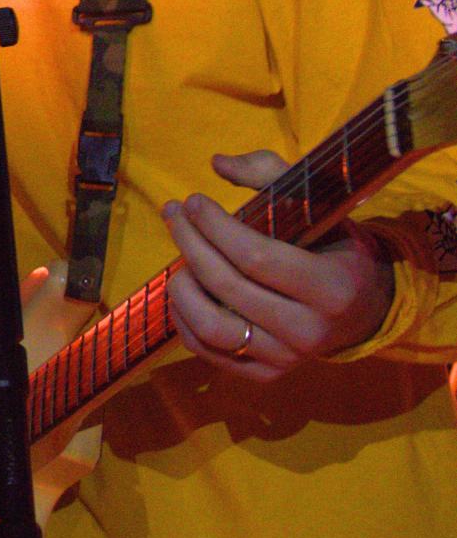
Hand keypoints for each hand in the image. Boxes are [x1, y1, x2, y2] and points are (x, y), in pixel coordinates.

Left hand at [163, 150, 394, 382]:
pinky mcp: (265, 374)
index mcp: (332, 287)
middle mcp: (310, 330)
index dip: (215, 226)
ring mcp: (286, 358)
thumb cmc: (334, 247)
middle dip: (190, 243)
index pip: (256, 257)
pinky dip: (184, 318)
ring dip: (182, 286)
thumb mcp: (320, 208)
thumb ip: (272, 175)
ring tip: (180, 258)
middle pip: (228, 286)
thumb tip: (217, 163)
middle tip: (173, 214)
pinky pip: (207, 350)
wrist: (363, 310)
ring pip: (211, 326)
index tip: (192, 200)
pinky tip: (185, 287)